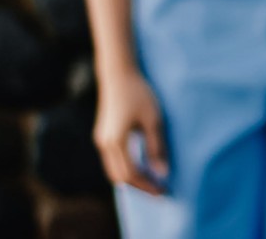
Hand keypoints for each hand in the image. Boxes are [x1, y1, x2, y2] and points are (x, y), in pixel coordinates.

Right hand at [93, 66, 168, 194]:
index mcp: (116, 141)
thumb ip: (156, 147)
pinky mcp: (103, 135)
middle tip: (160, 191)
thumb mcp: (153, 119)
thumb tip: (162, 172)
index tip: (164, 190)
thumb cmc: (139, 93)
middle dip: (140, 187)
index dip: (147, 185)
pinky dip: (127, 168)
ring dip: (132, 179)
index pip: (131, 174)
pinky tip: (142, 167)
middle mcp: (105, 144)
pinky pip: (113, 160)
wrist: (119, 74)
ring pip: (114, 170)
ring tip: (153, 182)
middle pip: (120, 177)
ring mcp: (102, 140)